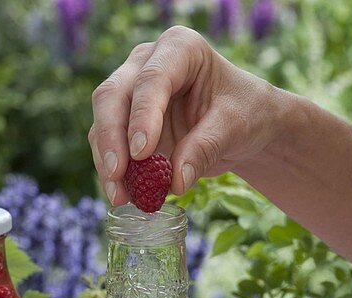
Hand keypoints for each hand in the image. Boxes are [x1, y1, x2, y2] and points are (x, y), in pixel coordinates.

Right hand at [88, 26, 281, 203]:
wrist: (247, 123)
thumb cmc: (246, 112)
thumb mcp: (235, 127)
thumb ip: (205, 149)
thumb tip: (175, 182)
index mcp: (180, 48)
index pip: (152, 78)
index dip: (143, 115)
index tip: (142, 153)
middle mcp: (146, 63)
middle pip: (113, 95)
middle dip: (111, 138)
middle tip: (117, 174)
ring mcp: (131, 92)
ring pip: (104, 122)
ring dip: (107, 160)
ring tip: (120, 196)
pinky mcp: (126, 123)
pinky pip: (109, 146)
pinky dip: (114, 172)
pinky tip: (124, 195)